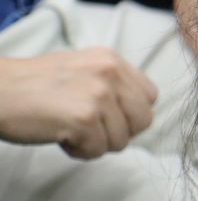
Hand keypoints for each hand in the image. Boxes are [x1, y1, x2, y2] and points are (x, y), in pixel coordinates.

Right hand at [0, 50, 158, 158]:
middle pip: (143, 120)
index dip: (130, 114)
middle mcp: (110, 72)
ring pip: (122, 140)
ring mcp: (99, 94)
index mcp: (112, 59)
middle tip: (89, 129)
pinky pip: (98, 150)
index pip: (149, 96)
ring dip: (96, 143)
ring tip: (70, 130)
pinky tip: (61, 137)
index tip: (106, 118)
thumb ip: (111, 83)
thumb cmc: (32, 85)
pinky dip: (79, 152)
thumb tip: (133, 108)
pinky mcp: (84, 118)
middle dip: (118, 132)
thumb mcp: (82, 68)